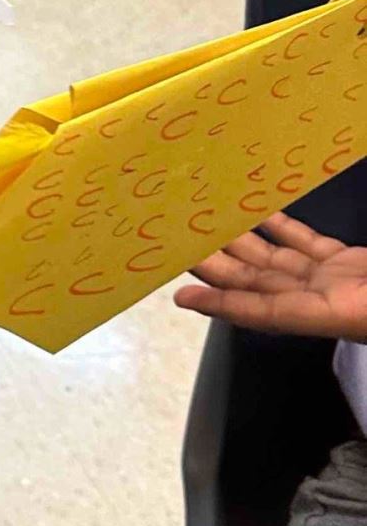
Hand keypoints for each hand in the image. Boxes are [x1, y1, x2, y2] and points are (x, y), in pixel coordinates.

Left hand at [175, 211, 366, 341]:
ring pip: (274, 260)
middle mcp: (322, 299)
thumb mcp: (365, 308)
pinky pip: (306, 243)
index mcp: (331, 314)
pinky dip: (280, 227)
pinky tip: (257, 211)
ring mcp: (334, 279)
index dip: (220, 304)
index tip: (181, 297)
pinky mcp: (348, 261)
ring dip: (240, 242)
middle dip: (216, 265)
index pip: (263, 311)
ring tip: (205, 220)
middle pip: (256, 282)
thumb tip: (311, 286)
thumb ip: (333, 294)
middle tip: (177, 241)